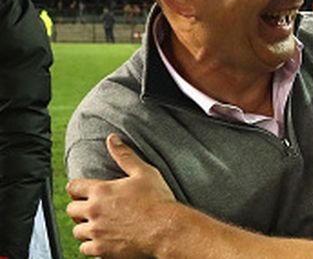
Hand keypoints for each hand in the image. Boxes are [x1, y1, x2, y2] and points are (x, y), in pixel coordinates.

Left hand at [66, 134, 176, 257]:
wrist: (166, 229)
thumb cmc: (158, 200)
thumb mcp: (144, 172)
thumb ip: (125, 155)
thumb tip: (112, 138)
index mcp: (101, 191)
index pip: (73, 187)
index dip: (78, 189)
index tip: (85, 192)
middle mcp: (94, 211)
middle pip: (71, 211)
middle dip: (80, 210)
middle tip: (94, 210)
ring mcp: (97, 232)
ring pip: (77, 231)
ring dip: (85, 228)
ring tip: (99, 226)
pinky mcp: (101, 250)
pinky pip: (84, 249)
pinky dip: (91, 246)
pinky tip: (103, 240)